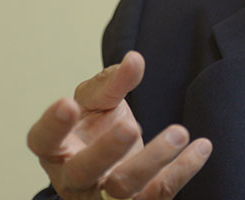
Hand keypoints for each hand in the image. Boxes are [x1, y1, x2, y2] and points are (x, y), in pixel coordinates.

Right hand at [27, 51, 211, 198]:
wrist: (116, 160)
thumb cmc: (96, 128)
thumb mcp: (97, 102)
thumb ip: (111, 82)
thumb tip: (134, 60)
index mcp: (56, 149)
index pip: (43, 141)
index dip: (52, 125)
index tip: (67, 102)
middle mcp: (75, 178)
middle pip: (84, 171)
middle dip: (107, 150)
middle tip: (131, 126)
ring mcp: (105, 196)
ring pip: (124, 187)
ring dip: (153, 159)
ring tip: (179, 131)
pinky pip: (159, 194)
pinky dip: (183, 170)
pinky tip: (201, 147)